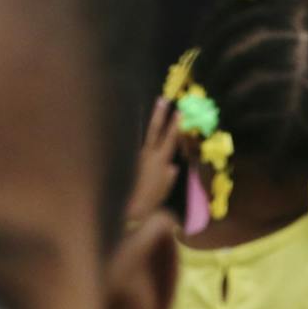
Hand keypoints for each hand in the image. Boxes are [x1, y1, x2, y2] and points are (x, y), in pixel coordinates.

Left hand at [124, 97, 180, 228]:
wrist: (130, 208)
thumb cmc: (150, 200)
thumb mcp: (165, 188)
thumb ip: (169, 175)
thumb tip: (173, 166)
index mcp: (161, 161)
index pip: (170, 139)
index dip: (175, 126)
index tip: (180, 112)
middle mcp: (148, 155)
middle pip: (155, 131)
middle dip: (160, 115)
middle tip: (163, 100)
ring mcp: (137, 156)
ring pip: (144, 135)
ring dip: (149, 121)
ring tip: (151, 109)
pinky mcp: (128, 160)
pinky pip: (134, 145)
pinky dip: (134, 135)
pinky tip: (132, 126)